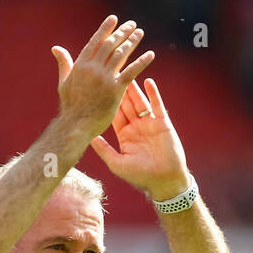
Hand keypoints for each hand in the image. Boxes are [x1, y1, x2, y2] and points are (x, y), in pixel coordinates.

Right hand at [51, 16, 154, 140]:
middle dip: (122, 32)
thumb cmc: (70, 106)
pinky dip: (142, 62)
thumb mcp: (64, 81)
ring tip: (140, 33)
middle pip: (110, 45)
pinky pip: (131, 72)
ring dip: (132, 42)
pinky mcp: (115, 90)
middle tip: (131, 24)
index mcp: (81, 65)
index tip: (114, 19)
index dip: (105, 29)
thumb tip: (56, 48)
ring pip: (121, 54)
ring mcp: (104, 78)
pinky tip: (150, 54)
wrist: (75, 125)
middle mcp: (93, 68)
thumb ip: (64, 63)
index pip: (95, 42)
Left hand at [90, 78, 190, 200]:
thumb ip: (103, 149)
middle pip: (126, 104)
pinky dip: (153, 93)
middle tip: (111, 72)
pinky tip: (147, 81)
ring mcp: (150, 123)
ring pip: (140, 101)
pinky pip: (157, 105)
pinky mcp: (163, 123)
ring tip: (126, 71)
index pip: (114, 114)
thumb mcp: (117, 163)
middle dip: (119, 89)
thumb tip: (88, 137)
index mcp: (125, 135)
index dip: (106, 101)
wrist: (164, 181)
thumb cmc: (140, 176)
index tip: (97, 87)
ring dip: (133, 87)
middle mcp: (136, 127)